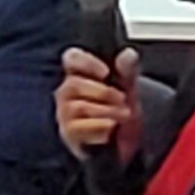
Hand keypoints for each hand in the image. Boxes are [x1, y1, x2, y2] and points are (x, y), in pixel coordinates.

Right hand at [56, 47, 141, 163]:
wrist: (124, 140)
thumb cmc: (120, 108)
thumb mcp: (128, 87)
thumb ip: (128, 70)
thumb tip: (129, 54)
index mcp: (79, 73)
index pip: (72, 59)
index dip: (86, 63)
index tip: (106, 72)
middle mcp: (67, 92)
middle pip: (74, 84)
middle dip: (104, 92)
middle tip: (124, 99)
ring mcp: (65, 113)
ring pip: (78, 107)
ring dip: (106, 111)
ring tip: (124, 115)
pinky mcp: (69, 133)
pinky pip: (78, 128)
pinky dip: (98, 127)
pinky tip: (111, 128)